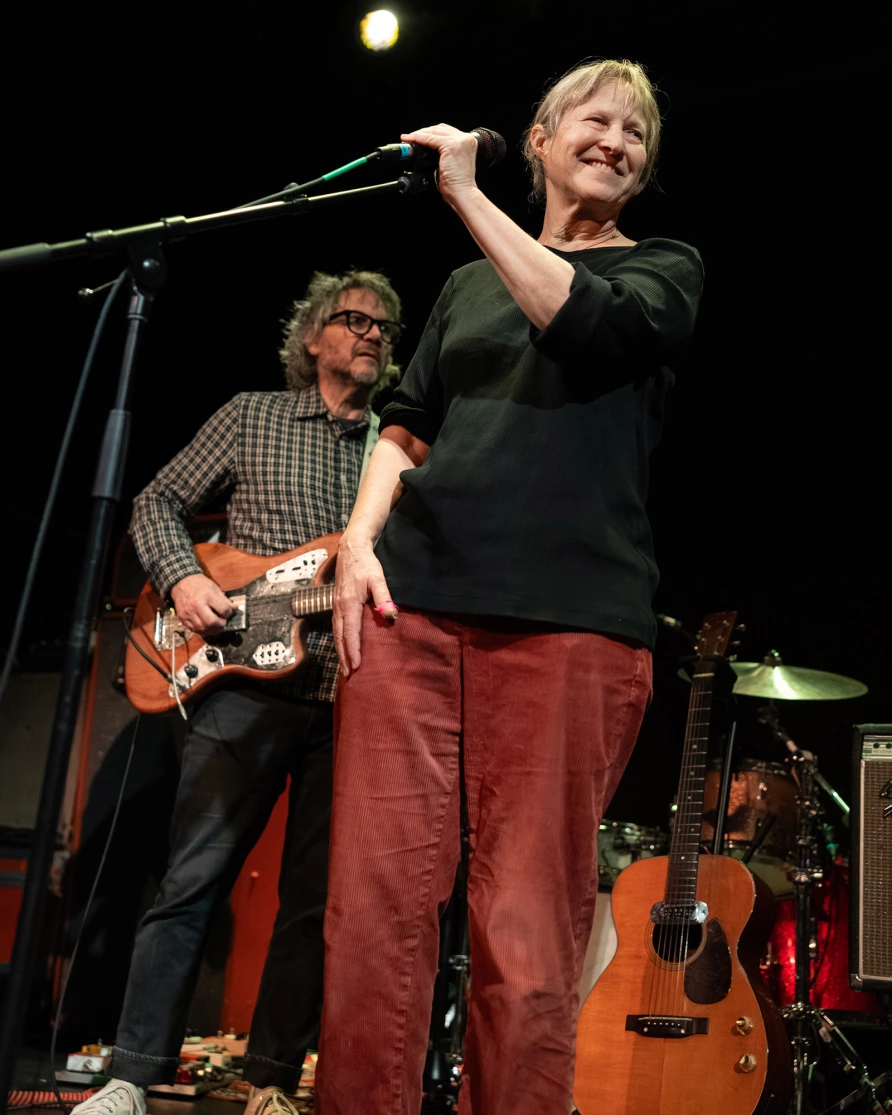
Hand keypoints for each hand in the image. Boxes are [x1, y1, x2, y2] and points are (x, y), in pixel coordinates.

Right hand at [170, 573, 233, 636]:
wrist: (181, 583)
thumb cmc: (200, 584)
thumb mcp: (215, 588)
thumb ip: (225, 600)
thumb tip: (234, 609)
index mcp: (207, 595)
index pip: (223, 610)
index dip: (229, 613)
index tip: (229, 613)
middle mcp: (197, 605)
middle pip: (212, 622)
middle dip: (221, 625)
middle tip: (223, 623)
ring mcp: (188, 613)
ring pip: (203, 629)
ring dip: (212, 630)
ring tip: (216, 626)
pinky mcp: (182, 618)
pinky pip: (194, 630)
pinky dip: (203, 630)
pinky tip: (207, 627)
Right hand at [333, 534, 396, 676]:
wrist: (351, 548)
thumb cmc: (366, 563)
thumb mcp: (378, 578)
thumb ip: (384, 597)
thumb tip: (391, 616)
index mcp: (350, 603)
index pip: (351, 632)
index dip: (353, 650)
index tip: (356, 666)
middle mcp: (340, 607)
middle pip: (340, 637)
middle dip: (344, 656)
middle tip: (348, 674)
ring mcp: (336, 606)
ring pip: (336, 633)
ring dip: (340, 651)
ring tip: (344, 667)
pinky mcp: (337, 604)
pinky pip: (337, 626)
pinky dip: (339, 640)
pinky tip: (343, 647)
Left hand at [400, 123, 479, 207]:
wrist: (462, 194)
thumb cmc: (456, 184)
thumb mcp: (449, 163)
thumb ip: (442, 153)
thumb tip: (426, 149)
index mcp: (467, 143)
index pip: (445, 131)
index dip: (430, 133)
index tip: (417, 136)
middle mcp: (466, 139)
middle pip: (439, 129)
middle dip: (423, 132)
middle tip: (409, 138)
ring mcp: (460, 141)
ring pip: (434, 132)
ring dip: (419, 134)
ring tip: (407, 139)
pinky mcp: (451, 145)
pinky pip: (430, 138)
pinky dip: (419, 138)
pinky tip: (411, 141)